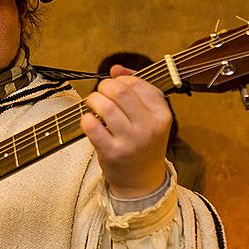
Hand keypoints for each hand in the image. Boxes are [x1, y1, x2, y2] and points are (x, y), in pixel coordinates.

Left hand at [81, 65, 170, 197]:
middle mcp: (149, 127)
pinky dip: (86, 119)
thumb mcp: (149, 116)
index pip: (138, 84)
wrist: (142, 180)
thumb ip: (135, 88)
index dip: (122, 80)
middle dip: (104, 87)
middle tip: (100, 92)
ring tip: (92, 104)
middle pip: (120, 92)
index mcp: (162, 114)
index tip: (115, 86)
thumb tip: (115, 68)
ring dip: (93, 100)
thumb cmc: (143, 142)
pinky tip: (88, 120)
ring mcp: (131, 141)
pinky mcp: (112, 152)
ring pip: (106, 107)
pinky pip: (93, 127)